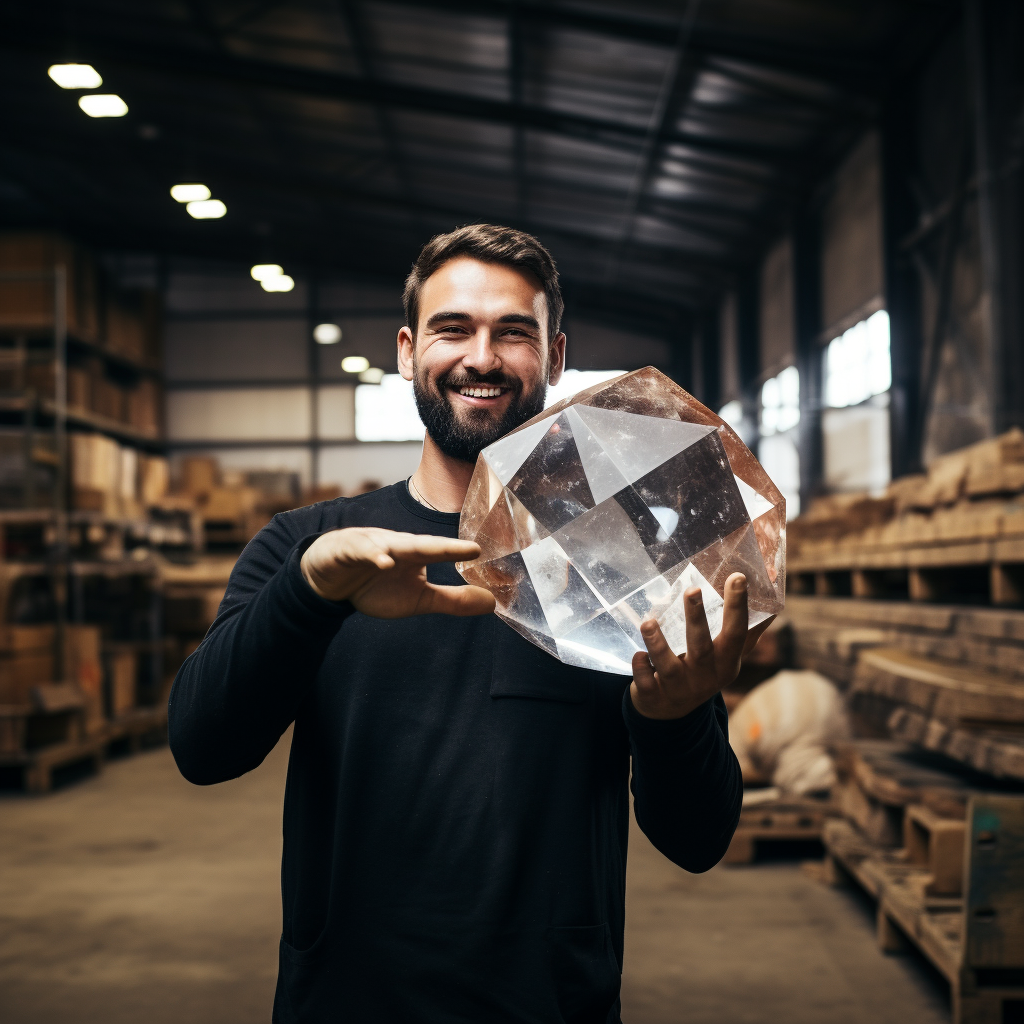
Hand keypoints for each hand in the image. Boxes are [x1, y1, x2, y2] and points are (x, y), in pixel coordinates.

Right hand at [300, 527, 495, 618]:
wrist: (332, 578)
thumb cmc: (378, 584)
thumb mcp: (417, 599)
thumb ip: (452, 600)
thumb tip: (491, 603)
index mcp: (416, 554)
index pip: (442, 553)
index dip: (462, 553)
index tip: (485, 553)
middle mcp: (397, 545)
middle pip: (423, 545)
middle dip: (446, 547)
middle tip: (472, 549)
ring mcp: (371, 545)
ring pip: (389, 544)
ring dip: (407, 548)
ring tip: (427, 554)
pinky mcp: (347, 549)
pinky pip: (359, 550)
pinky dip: (371, 554)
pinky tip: (382, 562)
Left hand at [629, 572, 773, 719]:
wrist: (671, 714)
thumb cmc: (703, 673)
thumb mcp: (728, 656)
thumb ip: (748, 630)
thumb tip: (773, 597)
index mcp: (726, 663)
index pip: (737, 633)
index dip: (738, 606)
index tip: (737, 577)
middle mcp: (705, 677)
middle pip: (702, 648)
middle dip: (697, 619)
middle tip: (692, 590)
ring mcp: (679, 689)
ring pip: (669, 666)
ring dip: (659, 644)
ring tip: (648, 622)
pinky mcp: (654, 697)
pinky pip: (647, 683)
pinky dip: (641, 669)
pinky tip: (637, 655)